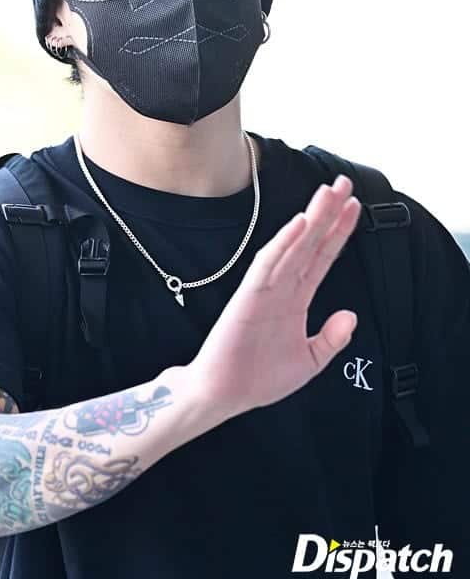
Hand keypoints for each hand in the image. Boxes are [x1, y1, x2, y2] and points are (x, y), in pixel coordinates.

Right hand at [189, 174, 361, 418]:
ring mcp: (266, 289)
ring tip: (327, 194)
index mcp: (296, 299)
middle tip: (343, 184)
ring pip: (293, 246)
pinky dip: (284, 244)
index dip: (339, 232)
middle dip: (328, 213)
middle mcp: (283, 287)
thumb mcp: (309, 360)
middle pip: (310, 243)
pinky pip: (268, 265)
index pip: (322, 257)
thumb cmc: (259, 377)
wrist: (224, 395)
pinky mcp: (248, 297)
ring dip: (311, 219)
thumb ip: (331, 338)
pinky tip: (299, 224)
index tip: (354, 208)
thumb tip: (351, 315)